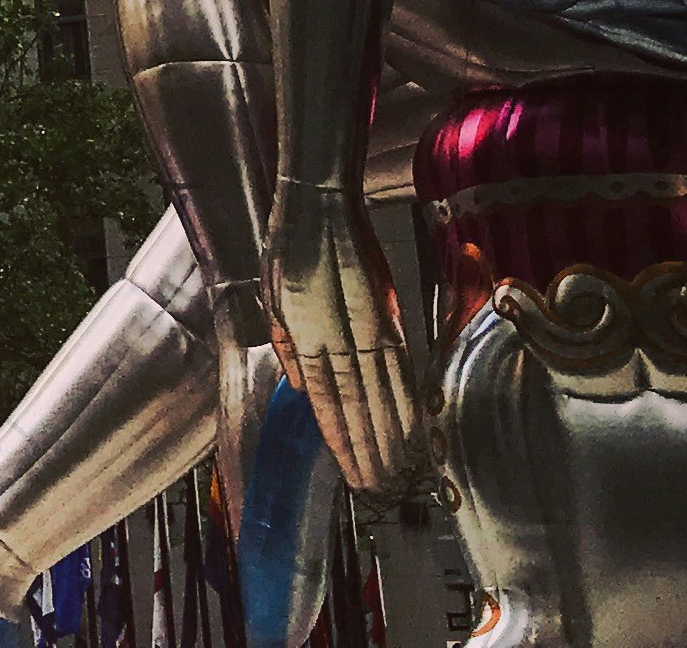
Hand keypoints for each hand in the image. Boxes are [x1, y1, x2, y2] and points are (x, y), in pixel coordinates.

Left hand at [264, 179, 431, 494]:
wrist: (320, 201)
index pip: (326, 401)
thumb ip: (287, 345)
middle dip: (368, 448)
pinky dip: (408, 396)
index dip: (340, 440)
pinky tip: (415, 422)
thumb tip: (302, 389)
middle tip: (378, 485)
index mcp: (305, 335)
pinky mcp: (388, 311)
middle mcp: (338, 336)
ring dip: (391, 432)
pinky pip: (400, 364)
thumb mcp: (271, 296)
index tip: (351, 471)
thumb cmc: (289, 247)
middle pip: (357, 404)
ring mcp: (367, 325)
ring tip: (398, 467)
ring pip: (382, 391)